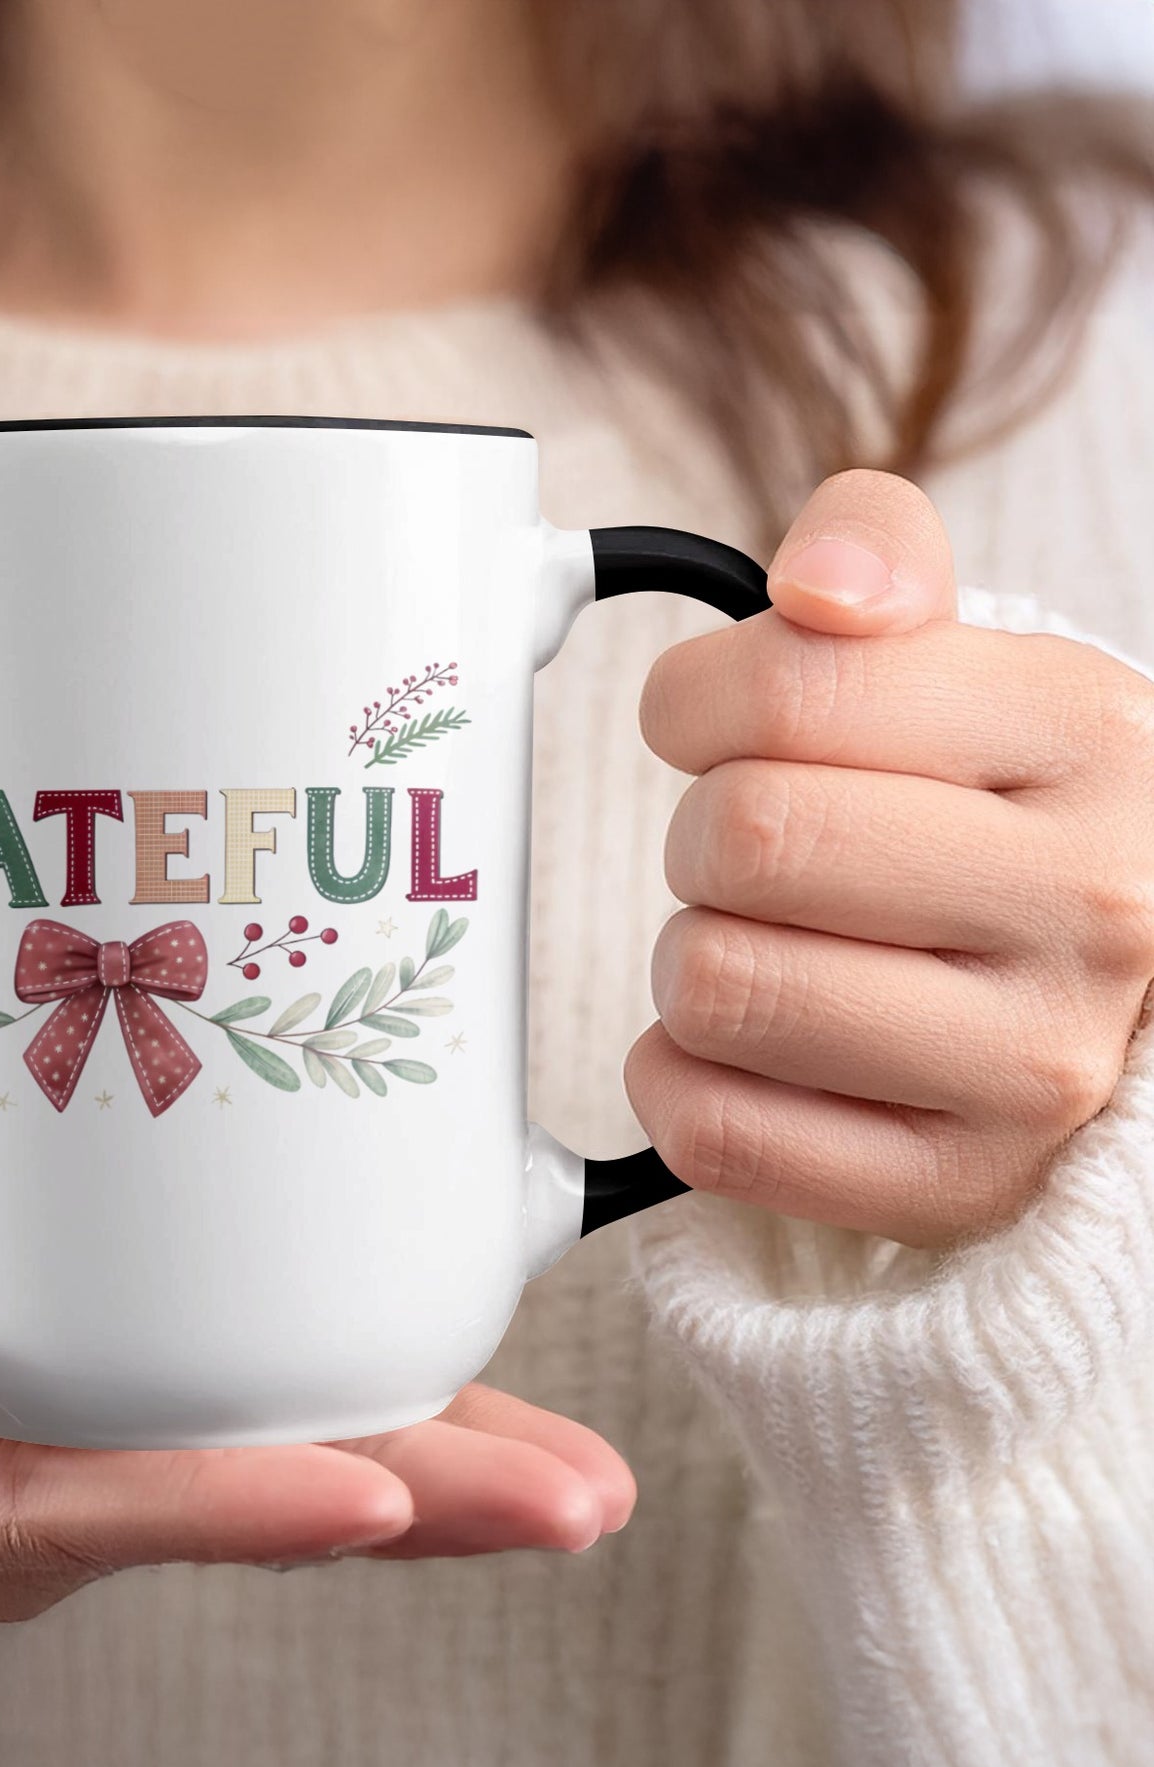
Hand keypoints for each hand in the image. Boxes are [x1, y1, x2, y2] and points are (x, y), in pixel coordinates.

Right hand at [0, 1132, 635, 1620]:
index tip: (370, 1493)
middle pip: (221, 1506)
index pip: (78, 1513)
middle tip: (576, 1498)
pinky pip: (235, 1407)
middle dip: (405, 1507)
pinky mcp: (89, 1393)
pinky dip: (356, 1396)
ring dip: (424, 1464)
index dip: (226, 1507)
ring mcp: (59, 1451)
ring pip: (257, 1467)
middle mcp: (4, 1496)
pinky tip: (462, 1370)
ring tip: (579, 1471)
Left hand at [630, 470, 1153, 1248]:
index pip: (786, 691)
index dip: (693, 703)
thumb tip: (816, 585)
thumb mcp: (971, 659)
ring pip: (716, 988)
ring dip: (693, 959)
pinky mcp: (955, 1186)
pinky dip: (680, 1080)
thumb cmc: (1001, 813)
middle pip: (740, 841)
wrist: (1116, 990)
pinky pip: (716, 1131)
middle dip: (701, 836)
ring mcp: (1030, 1066)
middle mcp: (1089, 905)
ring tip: (765, 946)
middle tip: (751, 853)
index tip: (711, 725)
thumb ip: (878, 558)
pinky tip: (741, 1048)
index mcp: (1084, 734)